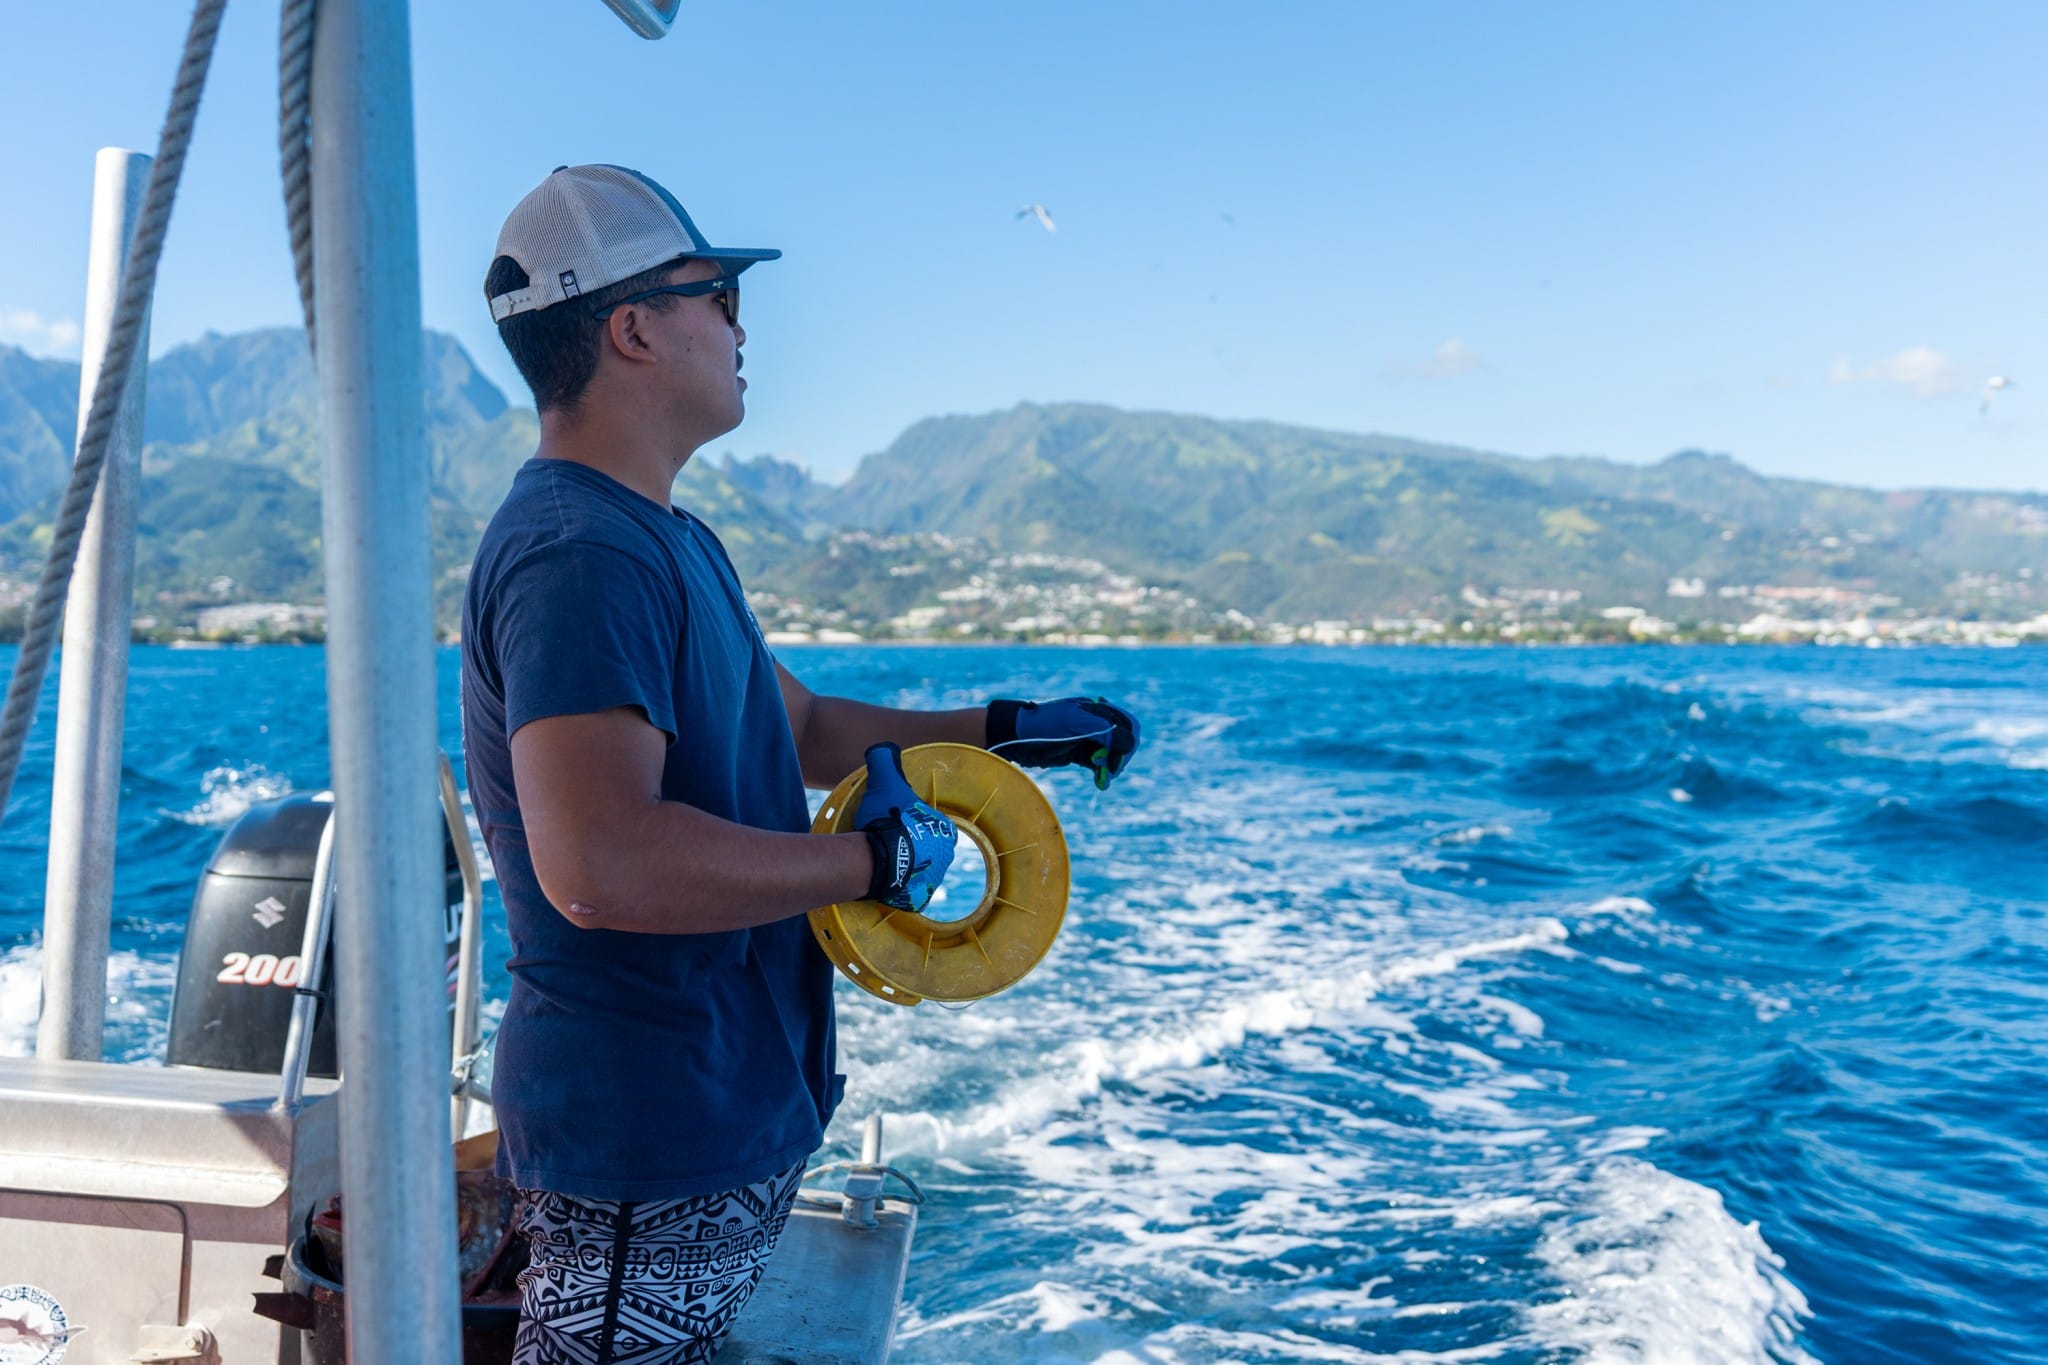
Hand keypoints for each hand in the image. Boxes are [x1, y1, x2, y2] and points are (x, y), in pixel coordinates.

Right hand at [856, 743, 955, 911]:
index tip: (896, 822)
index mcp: (945, 830)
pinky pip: (909, 890)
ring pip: (919, 869)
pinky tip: (884, 878)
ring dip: (905, 865)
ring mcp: (933, 880)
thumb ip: (885, 762)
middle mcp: (946, 856)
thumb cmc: (886, 819)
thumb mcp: (885, 782)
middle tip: (887, 839)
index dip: (912, 822)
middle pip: (926, 847)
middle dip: (910, 844)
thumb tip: (882, 748)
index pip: (932, 824)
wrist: (877, 860)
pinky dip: (899, 886)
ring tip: (883, 859)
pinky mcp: (918, 898)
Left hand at [985, 697, 1141, 788]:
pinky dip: (1102, 773)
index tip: (1119, 757)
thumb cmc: (1046, 724)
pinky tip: (1101, 782)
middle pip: (1123, 741)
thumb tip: (1131, 744)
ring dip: (1111, 767)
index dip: (1129, 742)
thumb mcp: (1076, 724)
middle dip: (1120, 757)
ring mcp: (1088, 739)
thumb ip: (1105, 732)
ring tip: (1105, 780)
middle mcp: (1096, 723)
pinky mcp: (1079, 753)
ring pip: (1111, 755)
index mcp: (1097, 709)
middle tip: (1112, 770)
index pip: (1128, 725)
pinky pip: (1098, 764)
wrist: (1017, 737)